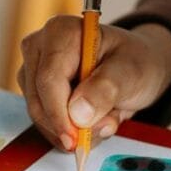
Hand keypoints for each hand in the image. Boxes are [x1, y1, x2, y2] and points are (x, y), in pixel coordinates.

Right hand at [18, 17, 170, 150]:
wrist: (136, 67)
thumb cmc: (135, 61)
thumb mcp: (131, 72)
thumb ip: (105, 90)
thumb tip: (77, 114)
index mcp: (62, 31)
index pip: (48, 79)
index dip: (58, 113)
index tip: (75, 139)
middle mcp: (40, 46)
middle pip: (39, 100)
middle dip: (69, 126)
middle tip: (104, 128)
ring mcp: (34, 69)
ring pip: (40, 115)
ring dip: (74, 130)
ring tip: (107, 117)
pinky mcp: (35, 91)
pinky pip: (45, 122)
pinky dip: (70, 131)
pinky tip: (94, 120)